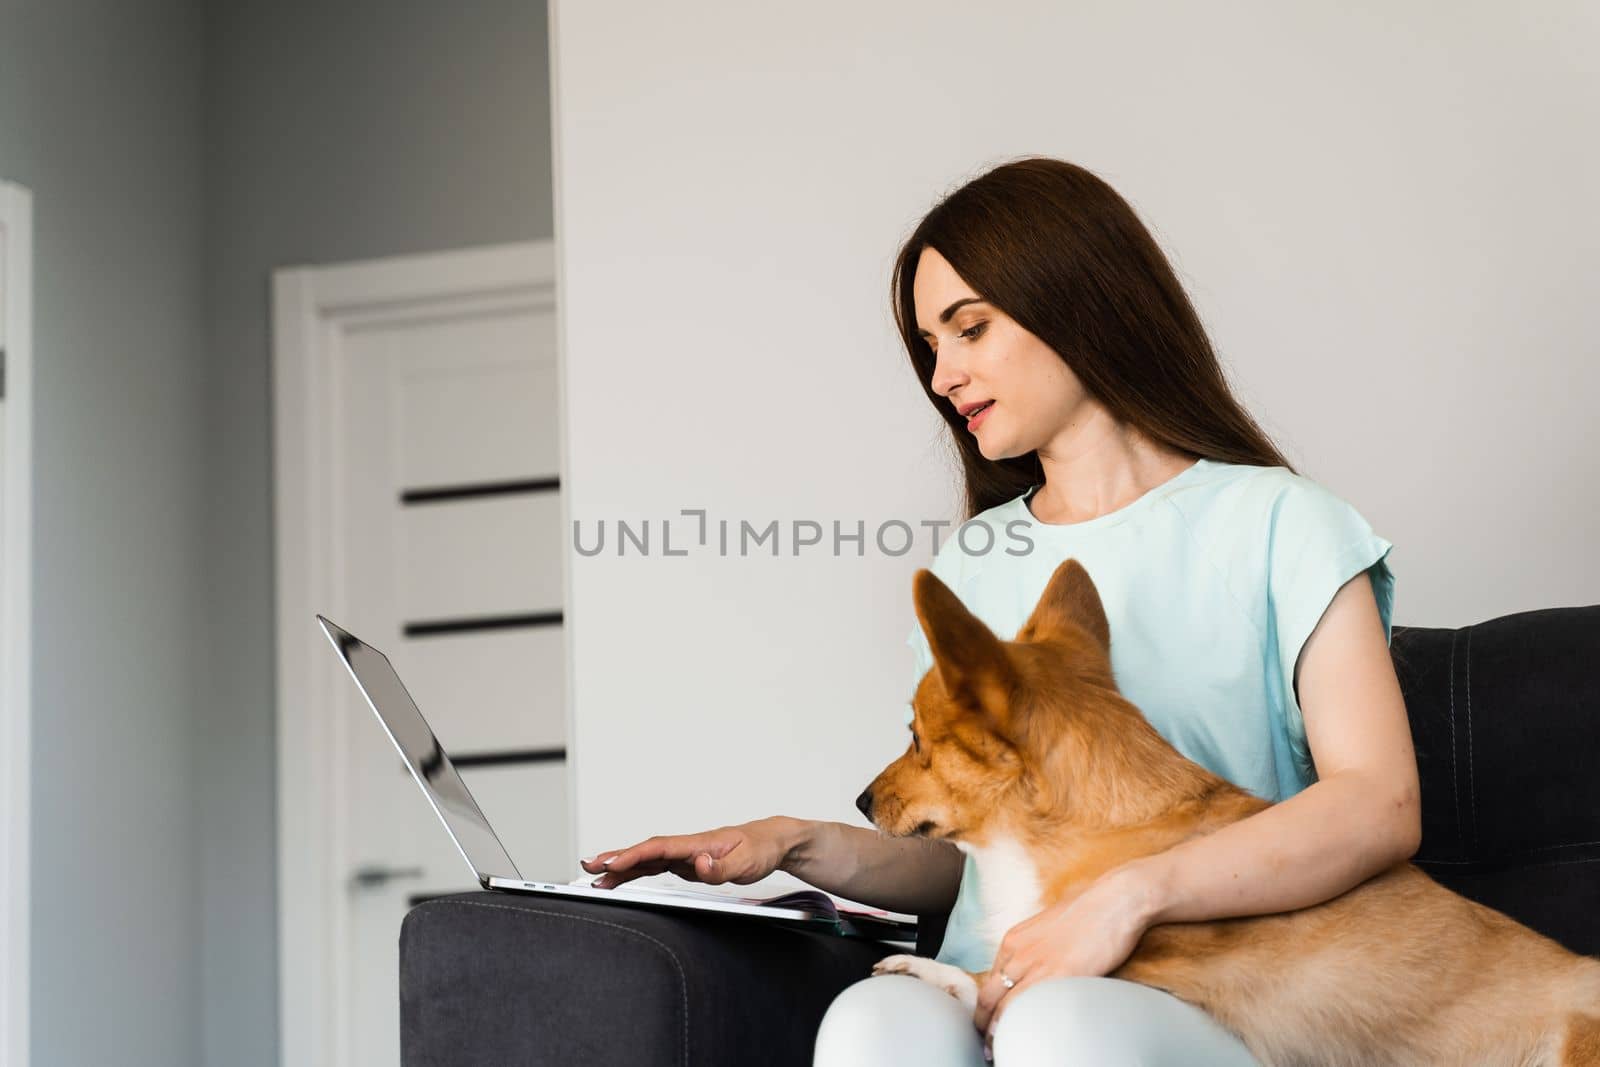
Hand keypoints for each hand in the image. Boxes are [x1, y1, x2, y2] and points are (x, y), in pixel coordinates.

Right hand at [578, 816, 802, 888]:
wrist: (771, 841)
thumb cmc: (759, 849)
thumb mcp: (747, 863)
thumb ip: (721, 867)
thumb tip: (699, 865)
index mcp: (698, 843)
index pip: (659, 848)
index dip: (634, 855)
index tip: (612, 863)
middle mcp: (686, 846)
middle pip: (645, 851)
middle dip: (616, 857)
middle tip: (588, 866)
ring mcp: (684, 855)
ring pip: (646, 859)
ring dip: (620, 866)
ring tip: (594, 876)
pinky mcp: (685, 863)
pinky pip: (654, 866)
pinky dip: (634, 871)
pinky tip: (619, 878)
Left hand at [973, 862, 1160, 1038]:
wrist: (1115, 900)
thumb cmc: (1089, 912)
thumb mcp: (1048, 928)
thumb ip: (1034, 950)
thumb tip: (1033, 971)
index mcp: (1013, 940)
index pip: (988, 981)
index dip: (985, 1006)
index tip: (986, 1021)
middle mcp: (1018, 954)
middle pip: (990, 998)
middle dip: (984, 1025)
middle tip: (986, 1044)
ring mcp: (1038, 967)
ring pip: (1007, 1008)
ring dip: (1000, 1032)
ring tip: (998, 1050)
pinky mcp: (1062, 977)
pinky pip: (1036, 1009)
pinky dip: (1027, 1027)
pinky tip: (1029, 1039)